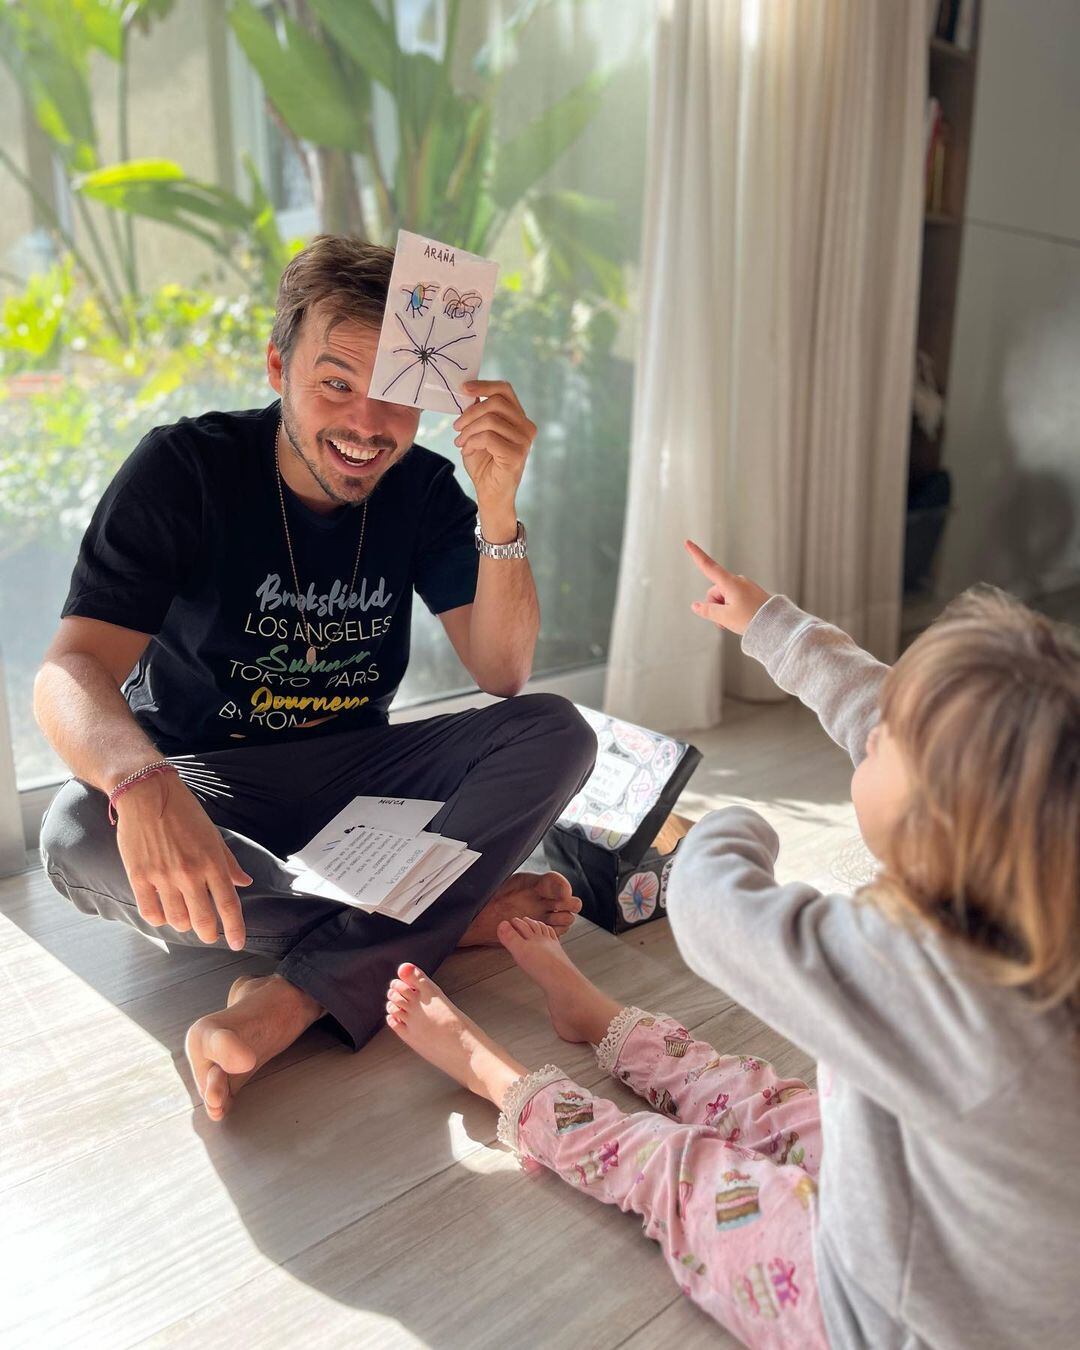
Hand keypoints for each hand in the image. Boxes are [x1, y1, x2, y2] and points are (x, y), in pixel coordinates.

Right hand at [114, 776, 250, 948]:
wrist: (148, 793)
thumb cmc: (184, 812)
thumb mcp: (213, 835)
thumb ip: (228, 862)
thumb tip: (245, 882)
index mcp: (212, 862)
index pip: (228, 905)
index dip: (234, 928)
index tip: (237, 944)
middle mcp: (190, 873)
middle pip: (203, 919)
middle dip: (209, 933)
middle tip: (210, 935)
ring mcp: (163, 877)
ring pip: (177, 919)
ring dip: (184, 925)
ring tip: (185, 918)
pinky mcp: (139, 876)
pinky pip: (150, 911)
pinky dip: (159, 919)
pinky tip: (163, 915)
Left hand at [453, 380, 535, 534]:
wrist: (490, 494)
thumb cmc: (485, 464)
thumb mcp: (477, 433)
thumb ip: (477, 414)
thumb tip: (469, 394)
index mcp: (518, 418)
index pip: (505, 390)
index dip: (484, 385)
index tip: (463, 388)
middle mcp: (526, 427)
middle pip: (496, 402)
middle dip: (470, 413)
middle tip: (456, 427)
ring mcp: (524, 441)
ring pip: (490, 420)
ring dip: (468, 431)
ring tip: (460, 442)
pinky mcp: (516, 455)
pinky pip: (488, 438)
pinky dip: (472, 442)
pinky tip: (467, 451)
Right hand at [685, 539, 771, 635]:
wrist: (776, 624)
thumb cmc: (751, 619)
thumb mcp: (725, 617)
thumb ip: (707, 610)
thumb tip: (696, 606)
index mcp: (730, 583)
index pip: (708, 566)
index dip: (696, 555)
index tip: (687, 542)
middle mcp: (737, 581)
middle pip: (715, 591)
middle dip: (715, 605)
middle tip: (725, 620)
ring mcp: (744, 586)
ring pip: (724, 597)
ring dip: (724, 609)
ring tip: (736, 621)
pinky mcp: (750, 593)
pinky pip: (734, 599)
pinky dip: (732, 609)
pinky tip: (741, 619)